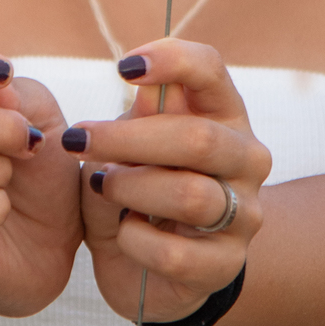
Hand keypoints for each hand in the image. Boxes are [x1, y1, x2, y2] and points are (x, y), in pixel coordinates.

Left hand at [73, 39, 269, 325]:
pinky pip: (175, 253)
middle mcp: (246, 160)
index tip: (123, 68)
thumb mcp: (131, 145)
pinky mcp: (225, 265)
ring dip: (131, 189)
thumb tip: (144, 83)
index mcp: (224, 115)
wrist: (153, 265)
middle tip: (78, 140)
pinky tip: (126, 232)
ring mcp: (244, 215)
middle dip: (128, 139)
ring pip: (191, 196)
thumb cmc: (140, 187)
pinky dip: (135, 240)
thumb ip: (139, 115)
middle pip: (199, 139)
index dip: (172, 60)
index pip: (212, 71)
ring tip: (102, 187)